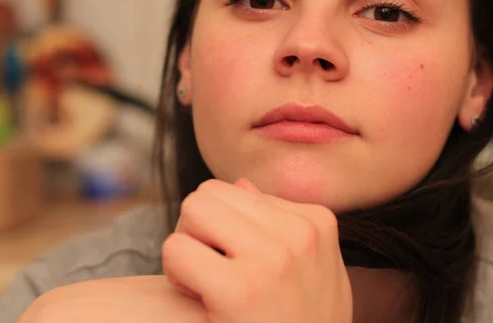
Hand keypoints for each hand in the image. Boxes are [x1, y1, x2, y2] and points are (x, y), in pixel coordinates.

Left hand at [162, 179, 352, 322]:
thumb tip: (242, 184)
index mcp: (316, 221)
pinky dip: (176, 274)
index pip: (236, 190)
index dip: (224, 227)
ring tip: (206, 282)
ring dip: (186, 246)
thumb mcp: (312, 272)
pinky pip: (176, 249)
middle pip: (208, 194)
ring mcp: (272, 259)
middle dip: (198, 228)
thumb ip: (281, 225)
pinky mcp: (239, 290)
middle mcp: (299, 233)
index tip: (237, 262)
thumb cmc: (303, 322)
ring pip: (191, 210)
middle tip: (210, 268)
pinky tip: (200, 301)